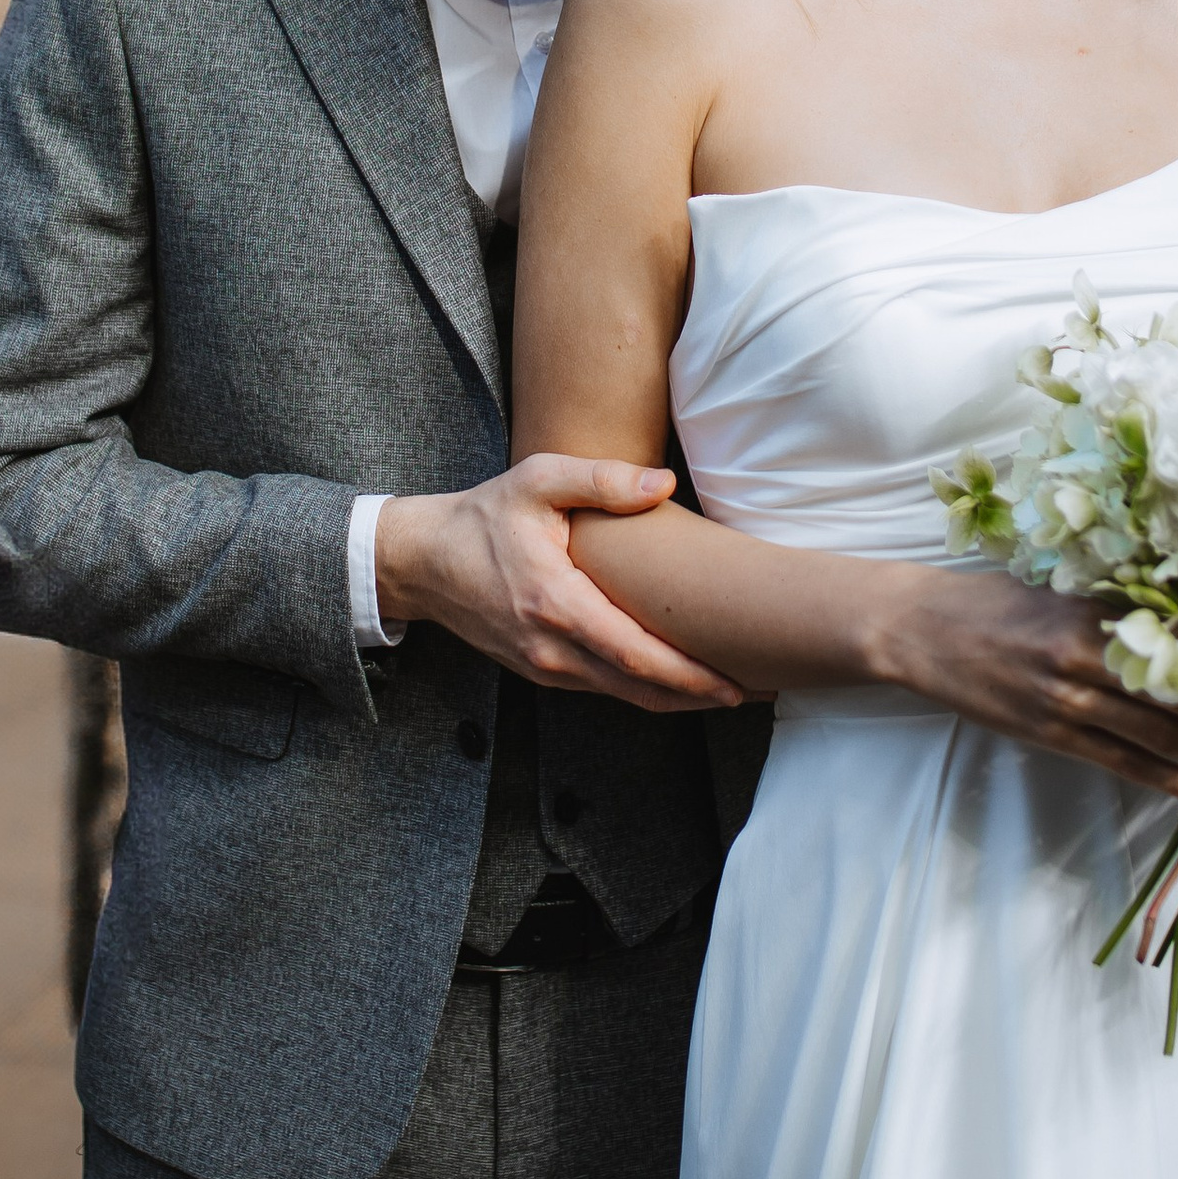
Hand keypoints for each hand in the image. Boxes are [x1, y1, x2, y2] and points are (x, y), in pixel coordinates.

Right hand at [376, 457, 746, 712]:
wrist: (424, 561)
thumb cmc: (484, 516)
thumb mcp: (537, 481)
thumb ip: (601, 480)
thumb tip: (663, 484)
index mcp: (557, 604)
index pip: (637, 657)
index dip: (690, 676)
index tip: (736, 681)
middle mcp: (552, 649)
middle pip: (639, 689)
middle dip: (698, 697)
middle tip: (753, 691)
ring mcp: (544, 667)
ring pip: (622, 695)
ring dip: (674, 699)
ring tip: (726, 688)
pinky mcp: (540, 670)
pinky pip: (601, 688)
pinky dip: (642, 690)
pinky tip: (672, 679)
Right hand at [873, 573, 1177, 807]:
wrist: (920, 630)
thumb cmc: (992, 599)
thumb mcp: (1057, 586)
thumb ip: (1115, 604)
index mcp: (1089, 611)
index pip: (1176, 637)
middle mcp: (1083, 656)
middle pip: (1177, 696)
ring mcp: (1065, 701)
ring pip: (1157, 738)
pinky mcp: (1050, 734)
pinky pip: (1121, 765)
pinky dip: (1169, 782)